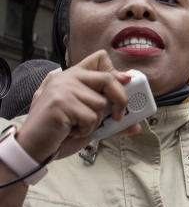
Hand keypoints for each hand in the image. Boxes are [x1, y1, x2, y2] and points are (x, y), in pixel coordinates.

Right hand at [16, 50, 135, 161]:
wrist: (34, 147)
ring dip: (95, 122)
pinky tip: (70, 130)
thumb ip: (109, 119)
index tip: (127, 81)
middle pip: (108, 79)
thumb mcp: (89, 123)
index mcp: (72, 77)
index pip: (99, 59)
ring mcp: (62, 88)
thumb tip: (137, 125)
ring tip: (77, 125)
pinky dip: (86, 130)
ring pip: (100, 103)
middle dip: (121, 99)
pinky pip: (90, 117)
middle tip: (118, 117)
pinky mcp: (61, 102)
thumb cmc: (60, 133)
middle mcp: (66, 77)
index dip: (116, 71)